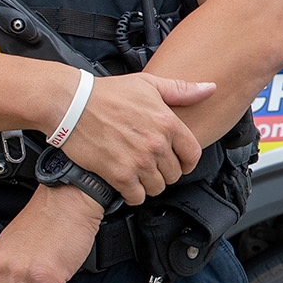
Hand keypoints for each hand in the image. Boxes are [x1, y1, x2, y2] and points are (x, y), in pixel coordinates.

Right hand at [57, 72, 213, 203]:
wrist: (72, 104)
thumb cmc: (108, 94)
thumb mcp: (148, 85)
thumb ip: (182, 90)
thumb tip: (210, 87)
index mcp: (167, 122)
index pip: (192, 155)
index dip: (185, 161)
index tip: (176, 162)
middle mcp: (156, 144)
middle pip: (174, 175)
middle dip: (163, 171)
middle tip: (149, 164)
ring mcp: (138, 161)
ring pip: (157, 188)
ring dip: (148, 183)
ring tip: (136, 172)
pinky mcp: (119, 175)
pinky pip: (137, 197)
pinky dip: (132, 194)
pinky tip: (125, 182)